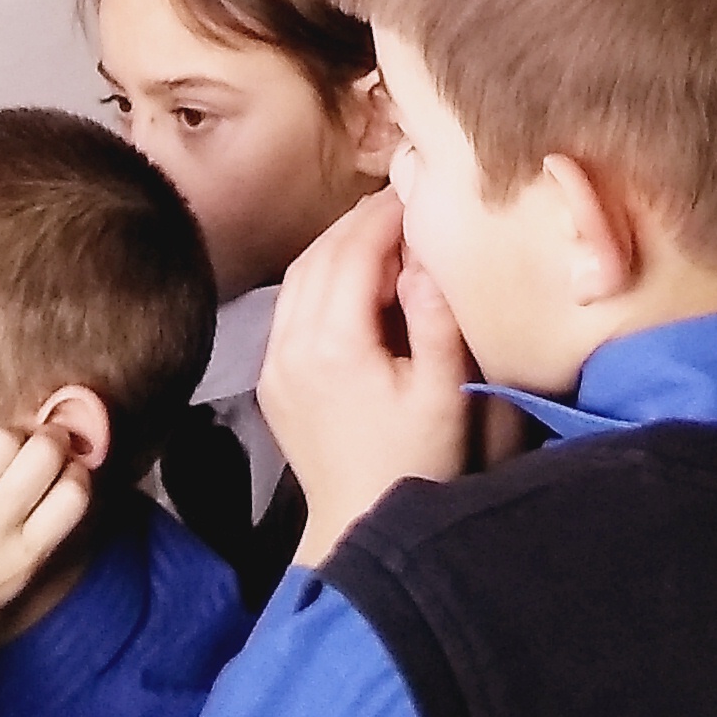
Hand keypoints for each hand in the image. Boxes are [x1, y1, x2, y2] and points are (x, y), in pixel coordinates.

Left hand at [0, 426, 88, 716]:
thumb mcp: (9, 584)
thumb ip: (34, 537)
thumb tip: (53, 484)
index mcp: (25, 555)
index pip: (76, 491)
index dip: (75, 472)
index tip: (64, 471)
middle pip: (45, 451)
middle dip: (48, 441)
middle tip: (35, 448)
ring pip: (3, 438)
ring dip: (6, 440)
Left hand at [262, 194, 474, 565]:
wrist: (362, 526)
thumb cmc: (415, 463)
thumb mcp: (444, 394)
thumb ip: (436, 320)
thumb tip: (424, 256)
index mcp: (333, 344)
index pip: (354, 250)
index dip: (387, 214)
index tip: (420, 191)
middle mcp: (292, 346)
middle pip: (321, 253)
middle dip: (362, 220)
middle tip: (405, 200)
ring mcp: (275, 363)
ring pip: (300, 274)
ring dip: (339, 243)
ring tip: (385, 231)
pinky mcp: (273, 379)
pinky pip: (291, 305)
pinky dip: (322, 276)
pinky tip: (355, 278)